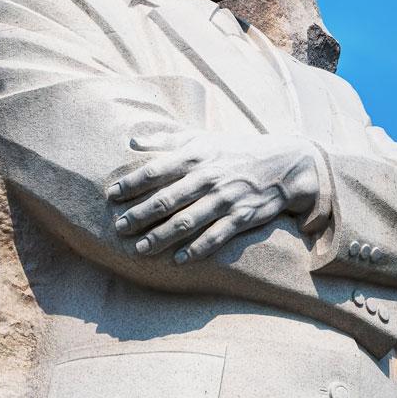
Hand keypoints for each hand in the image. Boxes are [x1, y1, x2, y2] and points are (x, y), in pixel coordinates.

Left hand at [107, 133, 320, 263]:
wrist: (285, 164)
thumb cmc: (236, 150)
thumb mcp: (203, 138)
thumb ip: (166, 139)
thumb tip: (131, 141)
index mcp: (196, 155)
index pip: (155, 170)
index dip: (131, 184)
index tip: (111, 195)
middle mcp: (208, 177)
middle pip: (166, 199)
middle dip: (139, 215)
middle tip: (118, 227)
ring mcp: (225, 199)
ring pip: (187, 221)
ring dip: (161, 236)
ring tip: (139, 248)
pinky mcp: (242, 217)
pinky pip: (216, 236)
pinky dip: (197, 249)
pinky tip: (178, 260)